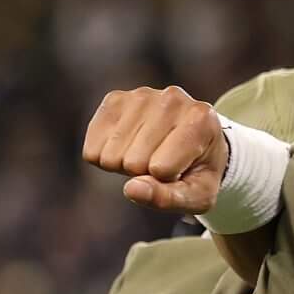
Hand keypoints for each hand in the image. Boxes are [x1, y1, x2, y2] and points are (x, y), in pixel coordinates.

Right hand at [83, 85, 225, 212]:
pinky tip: (127, 146)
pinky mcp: (115, 99)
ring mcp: (141, 95)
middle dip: (144, 173)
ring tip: (147, 153)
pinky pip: (93, 148)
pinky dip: (105, 157)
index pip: (161, 169)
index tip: (181, 168)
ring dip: (124, 164)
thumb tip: (131, 189)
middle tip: (162, 161)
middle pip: (133, 162)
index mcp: (200, 120)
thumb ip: (167, 198)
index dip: (167, 179)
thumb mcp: (196, 195)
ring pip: (111, 156)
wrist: (194, 139)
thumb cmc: (197, 171)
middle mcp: (172, 99)